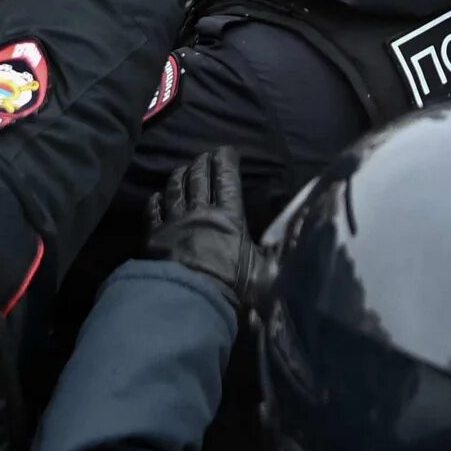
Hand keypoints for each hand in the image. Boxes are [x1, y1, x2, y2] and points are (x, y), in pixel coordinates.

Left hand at [146, 148, 271, 315]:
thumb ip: (277, 253)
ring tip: (182, 169)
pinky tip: (156, 196)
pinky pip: (153, 212)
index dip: (226, 161)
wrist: (188, 300)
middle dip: (202, 163)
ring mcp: (174, 223)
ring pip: (175, 190)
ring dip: (179, 176)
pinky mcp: (154, 236)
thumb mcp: (265, 272)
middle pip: (199, 179)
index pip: (227, 180)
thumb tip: (297, 234)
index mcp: (229, 217)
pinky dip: (155, 201)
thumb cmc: (231, 286)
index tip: (227, 150)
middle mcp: (200, 213)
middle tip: (204, 156)